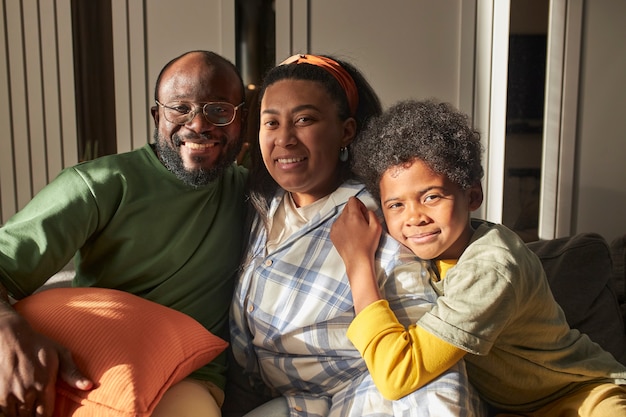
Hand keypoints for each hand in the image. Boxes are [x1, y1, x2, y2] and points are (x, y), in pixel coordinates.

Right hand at [0, 310, 92, 416]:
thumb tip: (89, 386)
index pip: (45, 416)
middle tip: (37, 408)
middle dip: (34, 416)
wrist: (12, 337)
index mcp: (43, 385)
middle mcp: (26, 393)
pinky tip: (16, 407)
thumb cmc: (39, 345)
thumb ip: (73, 373)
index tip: (48, 414)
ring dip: (22, 415)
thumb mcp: (60, 354)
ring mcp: (9, 395)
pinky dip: (9, 412)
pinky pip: (3, 413)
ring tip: (28, 408)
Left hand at [332, 197, 382, 312]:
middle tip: (361, 224)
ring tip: (356, 232)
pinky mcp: (332, 234)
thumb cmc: (368, 244)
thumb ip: (372, 213)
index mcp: (352, 216)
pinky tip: (350, 236)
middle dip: (354, 212)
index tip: (363, 214)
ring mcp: (335, 227)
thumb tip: (366, 211)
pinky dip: (343, 227)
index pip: (353, 200)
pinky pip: (338, 225)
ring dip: (348, 220)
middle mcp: (341, 219)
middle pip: (347, 207)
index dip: (360, 205)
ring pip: (342, 216)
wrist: (357, 260)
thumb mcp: (377, 227)